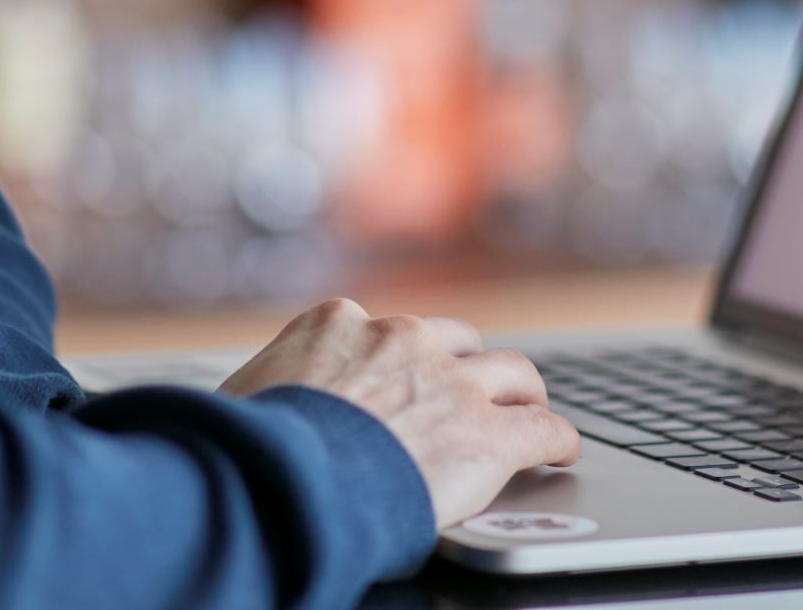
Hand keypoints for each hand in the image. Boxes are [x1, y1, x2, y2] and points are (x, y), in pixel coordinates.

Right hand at [219, 297, 581, 527]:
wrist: (284, 480)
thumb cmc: (248, 448)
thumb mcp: (243, 396)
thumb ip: (267, 389)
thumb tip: (247, 409)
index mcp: (337, 323)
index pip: (378, 329)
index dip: (396, 359)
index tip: (398, 378)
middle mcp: (400, 338)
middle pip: (455, 341)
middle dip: (465, 366)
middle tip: (472, 392)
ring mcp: (450, 382)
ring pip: (511, 373)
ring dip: (520, 393)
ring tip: (529, 411)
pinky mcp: (487, 433)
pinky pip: (542, 429)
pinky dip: (555, 439)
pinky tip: (559, 450)